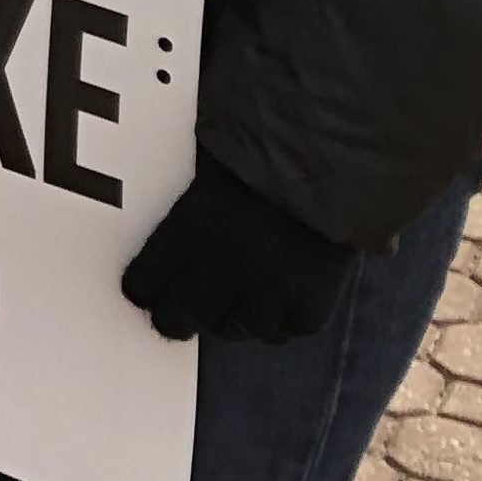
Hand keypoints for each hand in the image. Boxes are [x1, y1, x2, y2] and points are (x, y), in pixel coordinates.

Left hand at [121, 156, 359, 343]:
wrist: (341, 160)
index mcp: (187, 229)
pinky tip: (278, 299)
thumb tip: (157, 206)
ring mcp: (266, 294)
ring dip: (231, 317)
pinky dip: (278, 320)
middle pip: (177, 320)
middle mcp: (221, 268)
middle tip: (180, 314)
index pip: (140, 286)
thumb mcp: (210, 165)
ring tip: (237, 298)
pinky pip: (281, 333)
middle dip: (175, 318)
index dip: (143, 290)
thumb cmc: (268, 148)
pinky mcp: (308, 310)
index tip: (145, 290)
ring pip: (231, 331)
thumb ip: (188, 202)